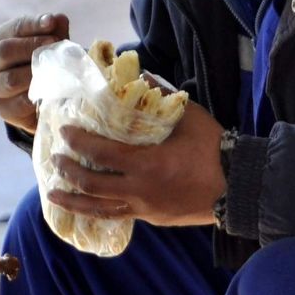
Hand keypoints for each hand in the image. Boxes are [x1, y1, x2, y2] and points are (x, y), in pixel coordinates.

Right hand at [0, 11, 68, 132]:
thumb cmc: (39, 65)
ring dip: (33, 74)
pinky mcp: (3, 108)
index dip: (33, 24)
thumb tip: (59, 18)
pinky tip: (49, 93)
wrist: (30, 102)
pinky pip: (18, 103)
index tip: (51, 22)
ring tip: (54, 72)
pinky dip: (35, 98)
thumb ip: (54, 33)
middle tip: (53, 45)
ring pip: (10, 79)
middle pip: (5, 50)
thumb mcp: (48, 47)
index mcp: (0, 38)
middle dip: (31, 46)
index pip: (15, 27)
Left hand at [47, 97, 225, 226]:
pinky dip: (99, 211)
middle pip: (92, 185)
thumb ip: (161, 97)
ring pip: (100, 209)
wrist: (240, 187)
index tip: (64, 132)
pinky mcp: (153, 219)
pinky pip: (119, 216)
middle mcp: (140, 191)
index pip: (101, 154)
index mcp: (146, 165)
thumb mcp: (188, 118)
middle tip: (55, 160)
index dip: (79, 142)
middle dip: (69, 172)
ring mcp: (145, 209)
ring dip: (74, 202)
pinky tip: (89, 207)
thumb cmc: (215, 150)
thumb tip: (139, 75)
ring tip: (54, 195)